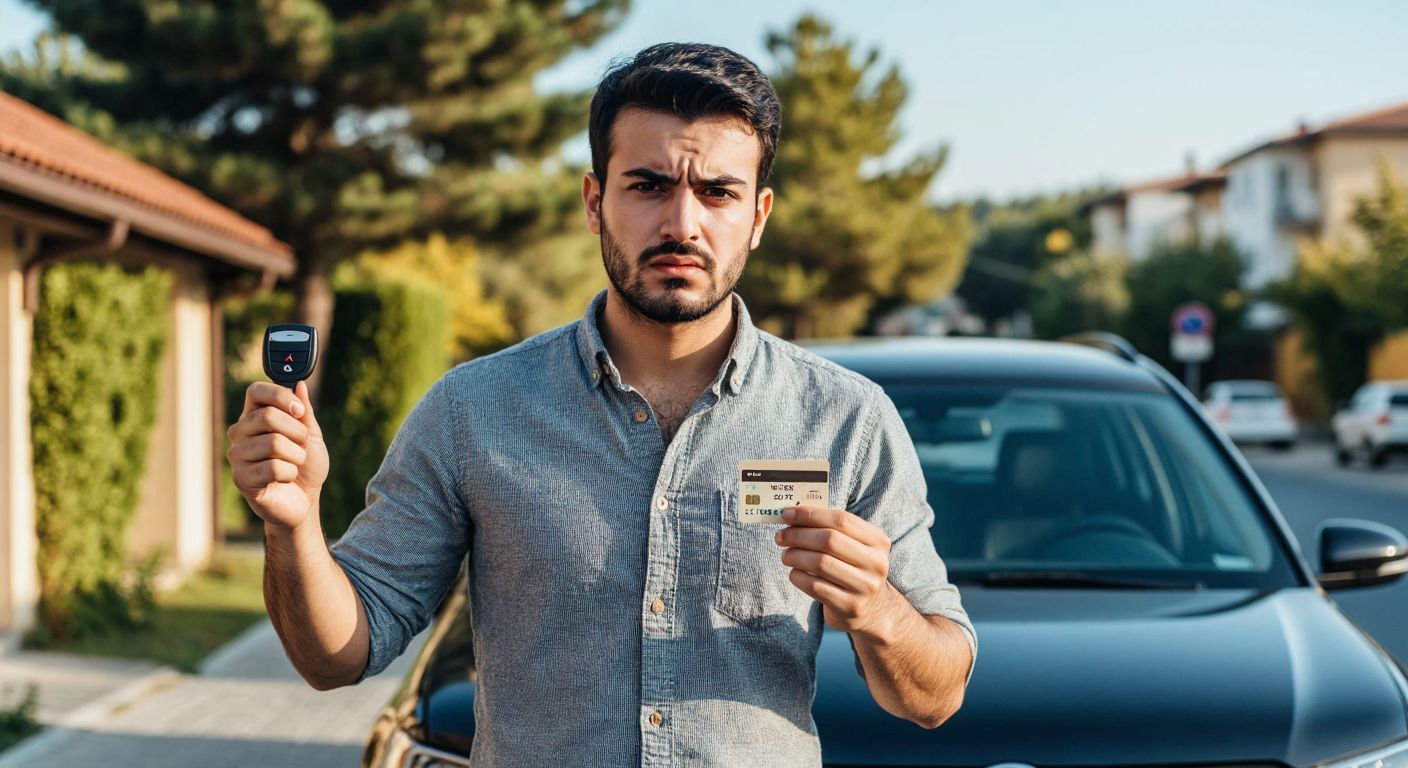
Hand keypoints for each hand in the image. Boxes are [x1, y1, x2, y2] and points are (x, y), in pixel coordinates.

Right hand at [226, 381, 327, 529]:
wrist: (305, 501)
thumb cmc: (306, 467)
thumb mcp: (311, 435)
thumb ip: (304, 411)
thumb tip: (300, 384)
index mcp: (255, 416)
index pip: (256, 391)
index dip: (280, 396)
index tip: (299, 410)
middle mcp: (240, 433)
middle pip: (267, 416)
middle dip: (297, 432)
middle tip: (301, 446)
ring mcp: (237, 456)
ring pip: (273, 443)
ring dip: (296, 456)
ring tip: (294, 464)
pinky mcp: (241, 478)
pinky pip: (273, 468)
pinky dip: (290, 474)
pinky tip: (285, 479)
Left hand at [775, 505, 900, 635]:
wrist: (869, 609)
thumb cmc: (851, 568)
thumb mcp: (851, 546)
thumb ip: (828, 528)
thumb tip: (791, 514)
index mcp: (878, 541)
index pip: (841, 520)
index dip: (810, 515)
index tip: (786, 514)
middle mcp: (876, 563)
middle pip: (829, 540)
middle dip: (798, 535)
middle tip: (780, 536)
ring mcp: (865, 586)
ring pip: (820, 563)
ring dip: (795, 556)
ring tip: (786, 555)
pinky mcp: (850, 606)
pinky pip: (815, 586)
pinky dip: (798, 576)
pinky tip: (794, 573)